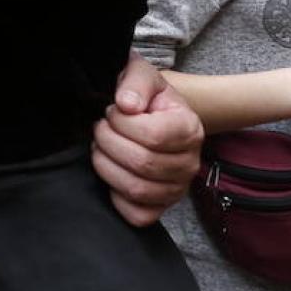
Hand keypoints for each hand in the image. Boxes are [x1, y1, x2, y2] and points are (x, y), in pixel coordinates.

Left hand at [90, 53, 202, 225]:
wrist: (153, 114)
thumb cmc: (146, 97)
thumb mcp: (142, 76)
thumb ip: (135, 83)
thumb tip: (126, 105)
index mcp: (190, 128)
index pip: (153, 136)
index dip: (121, 124)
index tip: (112, 112)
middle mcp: (190, 163)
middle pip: (142, 163)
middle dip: (108, 143)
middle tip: (101, 129)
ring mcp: (177, 188)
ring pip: (137, 190)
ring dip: (107, 166)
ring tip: (102, 148)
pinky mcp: (162, 206)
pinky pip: (138, 215)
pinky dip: (117, 197)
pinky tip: (113, 172)